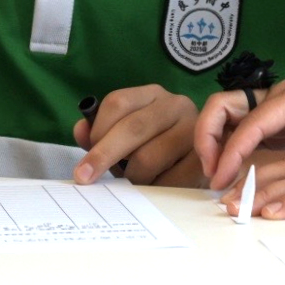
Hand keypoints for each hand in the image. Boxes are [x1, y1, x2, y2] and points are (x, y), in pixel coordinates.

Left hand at [73, 85, 202, 186]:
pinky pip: (168, 179)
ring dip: (134, 177)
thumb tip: (80, 130)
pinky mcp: (203, 157)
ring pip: (148, 157)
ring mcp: (193, 129)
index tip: (85, 156)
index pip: (117, 102)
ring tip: (136, 182)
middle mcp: (175, 104)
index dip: (97, 130)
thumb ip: (101, 134)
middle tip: (85, 178)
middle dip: (103, 155)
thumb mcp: (127, 139)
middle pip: (132, 127)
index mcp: (152, 95)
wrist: (204, 164)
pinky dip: (154, 189)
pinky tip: (155, 187)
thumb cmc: (157, 150)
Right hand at [196, 47, 284, 189]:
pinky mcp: (283, 117)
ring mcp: (278, 107)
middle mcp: (280, 98)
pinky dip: (233, 147)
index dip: (233, 150)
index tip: (222, 177)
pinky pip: (248, 129)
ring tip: (219, 176)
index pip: (253, 122)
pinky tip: (237, 171)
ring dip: (216, 143)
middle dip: (208, 139)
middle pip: (224, 107)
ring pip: (231, 117)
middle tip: (213, 176)